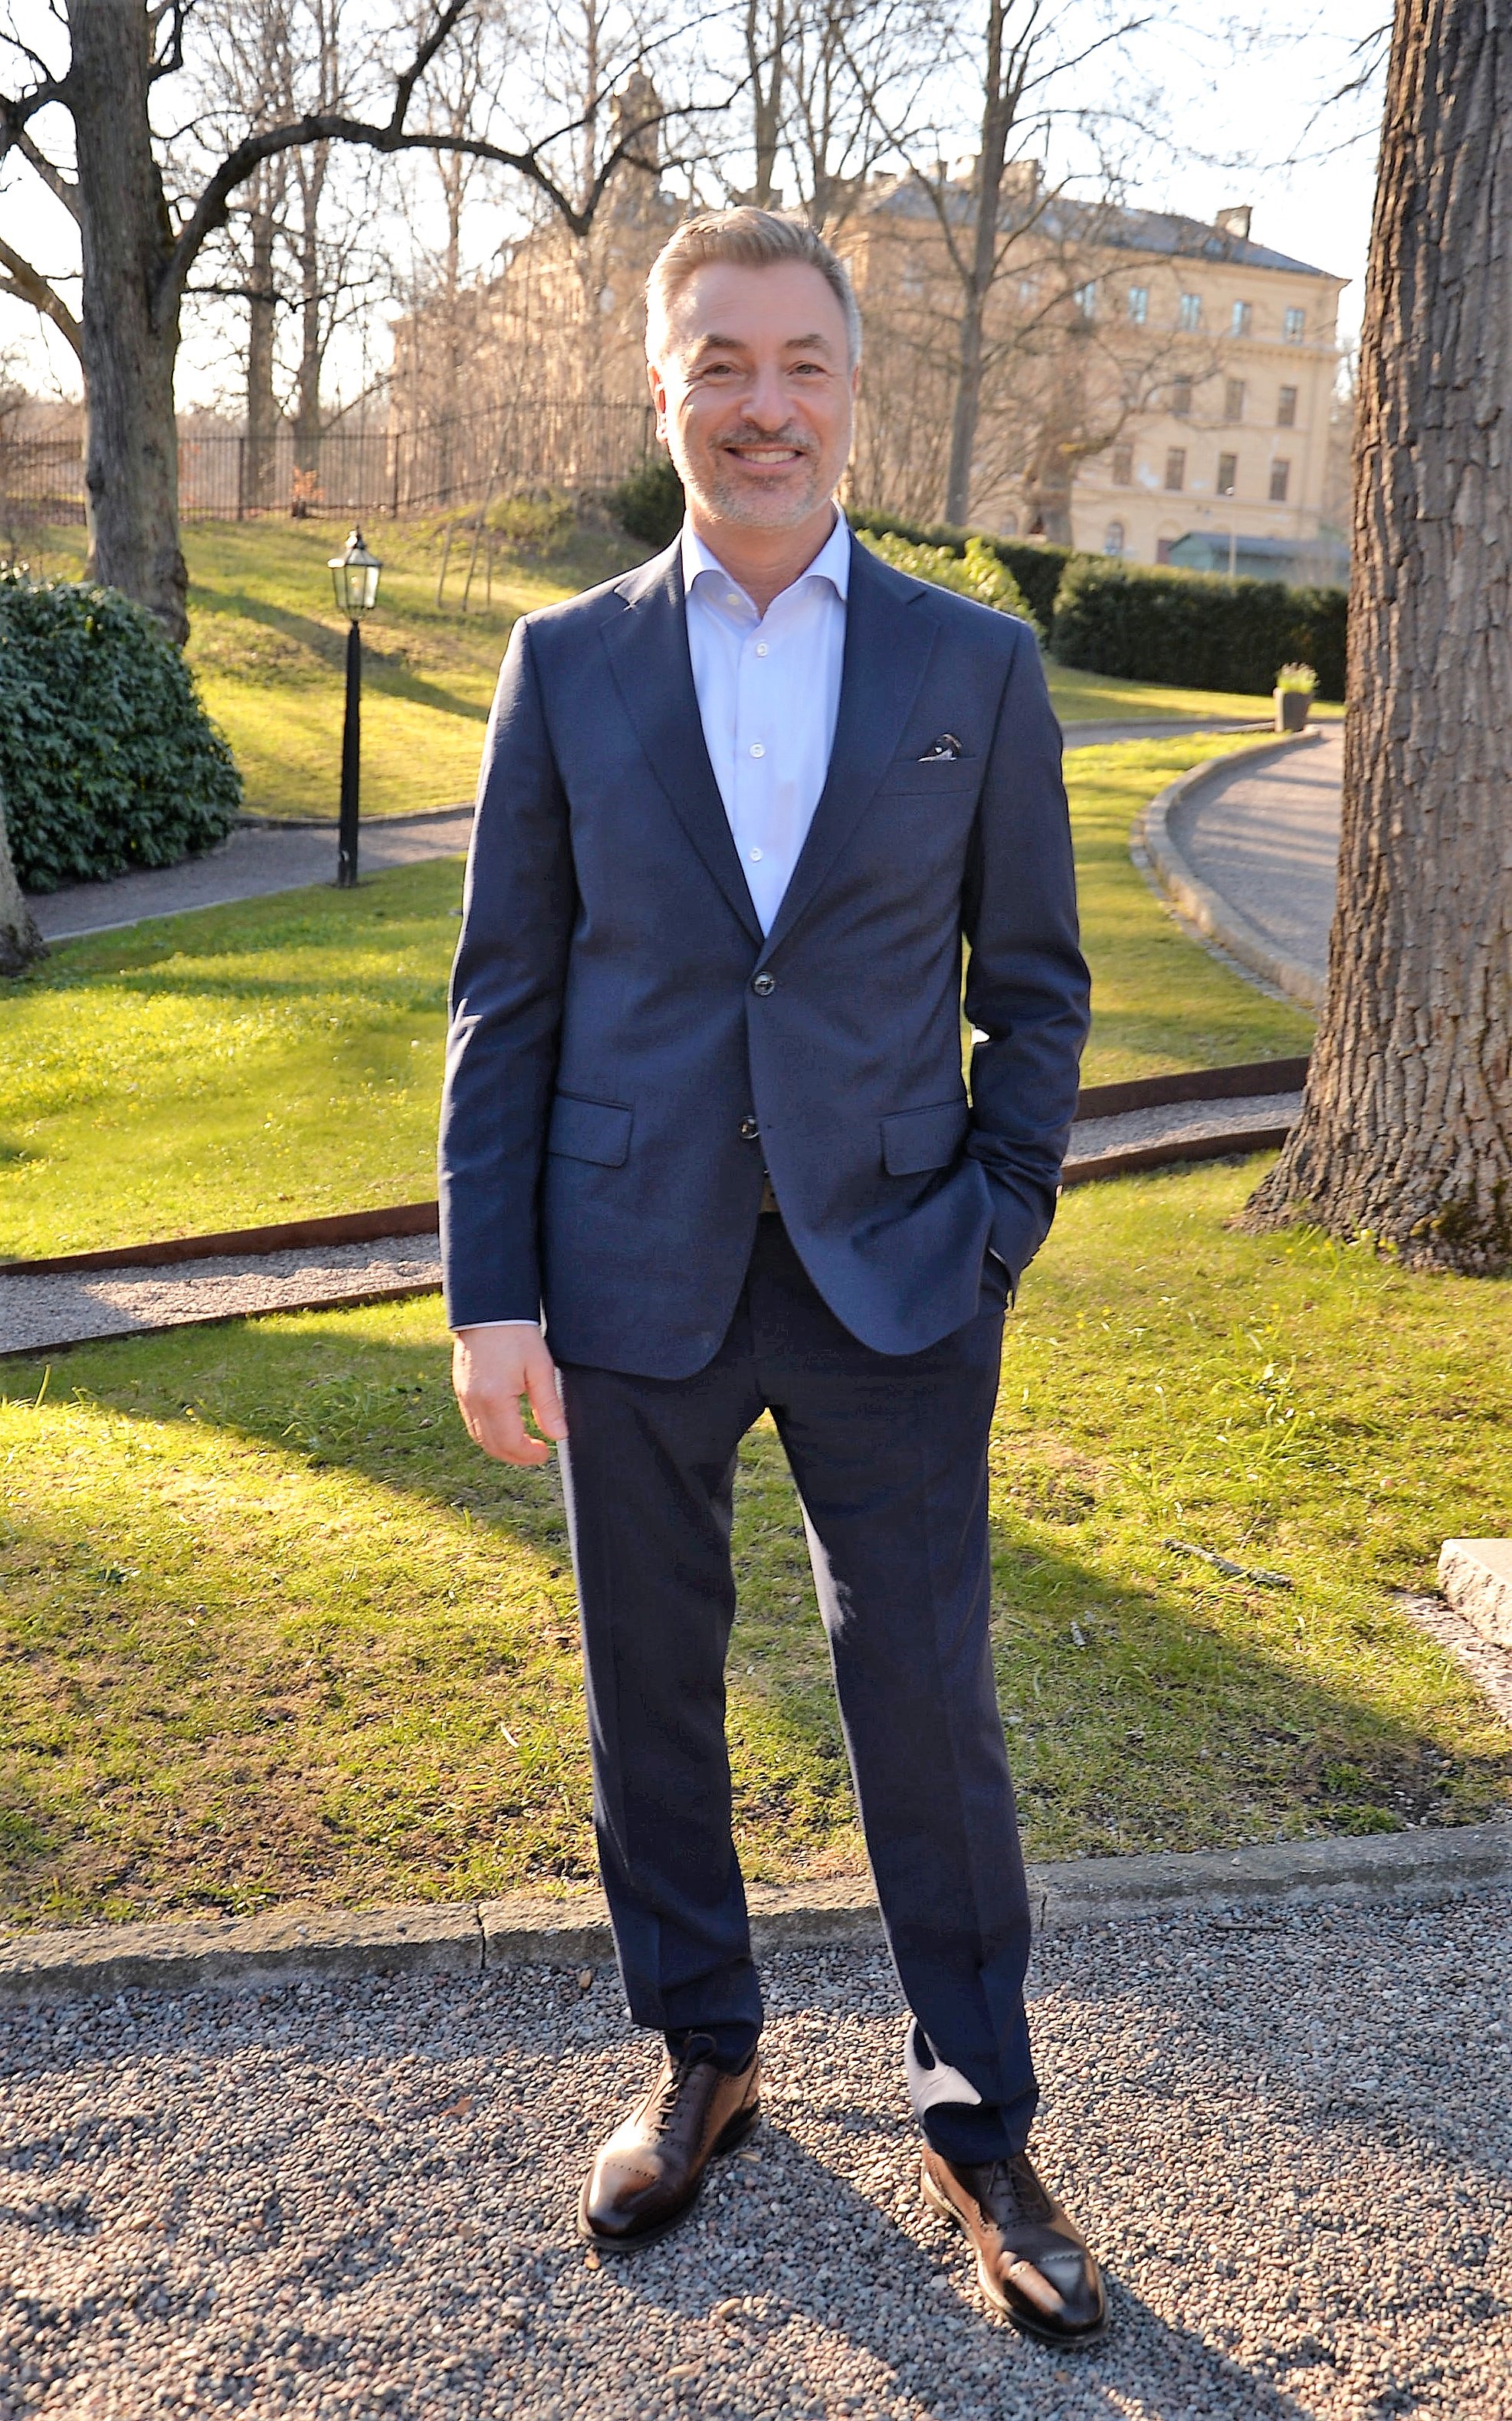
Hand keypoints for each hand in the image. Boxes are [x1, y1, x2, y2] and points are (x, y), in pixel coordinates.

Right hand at [451, 1325, 567, 1467]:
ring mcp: (463, 1395)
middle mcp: (473, 1401)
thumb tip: (558, 1436)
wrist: (488, 1308)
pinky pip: (471, 1422)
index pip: (510, 1443)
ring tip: (523, 1445)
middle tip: (537, 1454)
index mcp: (494, 1398)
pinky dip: (488, 1433)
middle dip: (515, 1457)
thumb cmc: (517, 1334)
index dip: (529, 1455)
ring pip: (478, 1437)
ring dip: (500, 1448)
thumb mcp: (540, 1368)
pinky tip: (506, 1427)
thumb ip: (548, 1406)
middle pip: (491, 1446)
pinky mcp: (460, 1388)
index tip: (546, 1453)